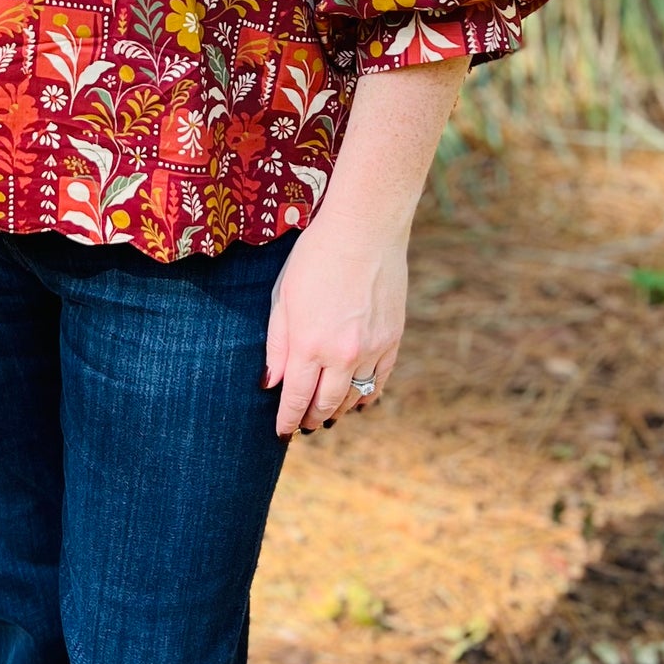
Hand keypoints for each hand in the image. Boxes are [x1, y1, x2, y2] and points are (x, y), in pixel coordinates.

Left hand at [264, 209, 407, 438]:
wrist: (365, 231)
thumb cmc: (315, 258)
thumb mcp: (283, 299)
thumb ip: (277, 346)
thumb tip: (271, 384)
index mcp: (308, 344)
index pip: (295, 397)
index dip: (287, 419)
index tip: (281, 431)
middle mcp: (341, 354)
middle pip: (325, 404)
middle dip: (311, 418)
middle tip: (303, 425)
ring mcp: (371, 349)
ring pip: (353, 397)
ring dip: (337, 410)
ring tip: (326, 415)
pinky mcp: (393, 341)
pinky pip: (379, 382)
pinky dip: (366, 396)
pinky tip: (357, 401)